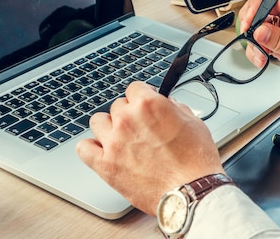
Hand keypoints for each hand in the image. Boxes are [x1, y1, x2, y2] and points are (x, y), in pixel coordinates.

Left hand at [76, 82, 223, 214]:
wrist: (191, 192)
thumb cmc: (196, 161)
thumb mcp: (194, 122)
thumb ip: (175, 108)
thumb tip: (166, 103)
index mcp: (149, 104)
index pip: (134, 88)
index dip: (142, 97)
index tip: (144, 104)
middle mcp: (128, 119)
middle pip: (118, 106)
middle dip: (129, 114)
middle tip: (141, 129)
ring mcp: (114, 142)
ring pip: (98, 122)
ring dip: (109, 127)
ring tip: (121, 138)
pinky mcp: (105, 165)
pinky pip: (83, 148)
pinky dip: (91, 148)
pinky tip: (102, 151)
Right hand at [239, 0, 279, 101]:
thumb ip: (279, 41)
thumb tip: (259, 30)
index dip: (259, 3)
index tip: (250, 20)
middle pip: (265, 9)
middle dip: (253, 23)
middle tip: (249, 37)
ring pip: (262, 26)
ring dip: (255, 40)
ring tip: (260, 55)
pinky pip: (266, 41)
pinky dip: (259, 49)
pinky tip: (262, 58)